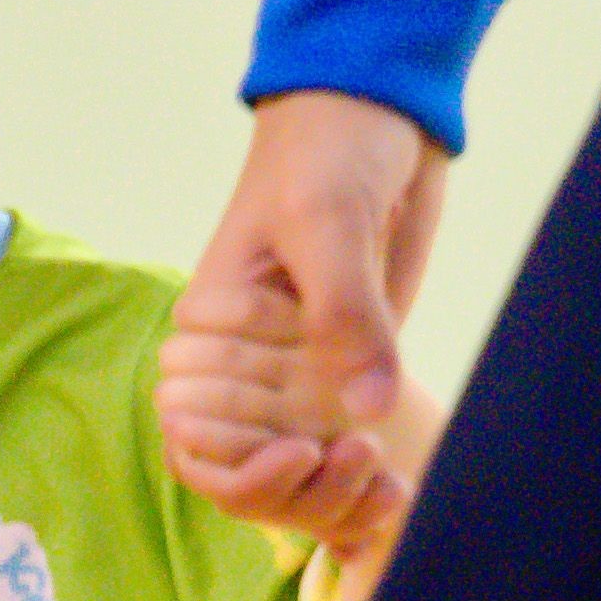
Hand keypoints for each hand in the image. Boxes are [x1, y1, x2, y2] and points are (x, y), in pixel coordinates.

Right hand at [164, 91, 447, 550]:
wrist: (384, 110)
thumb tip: (366, 411)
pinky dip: (367, 468)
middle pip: (249, 463)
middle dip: (297, 488)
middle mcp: (249, 356)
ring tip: (388, 485)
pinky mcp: (352, 362)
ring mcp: (301, 363)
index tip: (299, 460)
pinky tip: (400, 484)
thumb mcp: (328, 222)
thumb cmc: (329, 149)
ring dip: (336, 490)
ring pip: (301, 461)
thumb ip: (344, 314)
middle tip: (361, 466)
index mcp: (213, 325)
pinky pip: (349, 434)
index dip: (240, 469)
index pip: (199, 433)